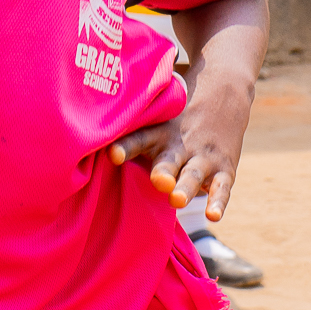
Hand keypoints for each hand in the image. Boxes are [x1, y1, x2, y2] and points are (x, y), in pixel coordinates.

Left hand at [109, 70, 250, 223]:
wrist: (224, 93)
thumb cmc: (177, 117)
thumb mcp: (157, 118)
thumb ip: (130, 134)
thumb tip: (86, 146)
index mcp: (158, 133)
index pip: (139, 139)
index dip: (126, 147)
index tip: (113, 155)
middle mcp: (179, 146)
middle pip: (169, 160)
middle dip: (163, 171)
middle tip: (158, 182)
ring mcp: (203, 158)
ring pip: (194, 174)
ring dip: (186, 188)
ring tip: (177, 200)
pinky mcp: (224, 170)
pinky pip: (222, 188)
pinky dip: (218, 201)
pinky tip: (213, 216)